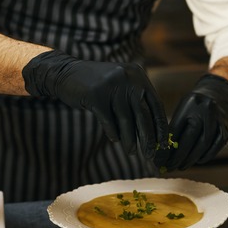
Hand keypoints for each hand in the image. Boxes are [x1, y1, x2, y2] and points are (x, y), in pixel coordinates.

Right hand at [22, 50, 167, 158]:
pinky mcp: (95, 95)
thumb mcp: (120, 86)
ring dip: (129, 140)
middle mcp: (127, 78)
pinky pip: (108, 121)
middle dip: (148, 138)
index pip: (155, 105)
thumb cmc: (97, 86)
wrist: (65, 73)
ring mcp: (111, 85)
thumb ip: (136, 102)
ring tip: (131, 152)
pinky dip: (113, 133)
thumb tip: (152, 133)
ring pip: (125, 120)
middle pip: (143, 114)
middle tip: (150, 154)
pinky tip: (115, 140)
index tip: (163, 144)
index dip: (160, 126)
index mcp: (138, 75)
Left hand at [163, 74, 227, 170]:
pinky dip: (206, 156)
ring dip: (191, 159)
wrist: (220, 93)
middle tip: (169, 167)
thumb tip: (164, 153)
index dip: (167, 147)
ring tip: (181, 166)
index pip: (175, 130)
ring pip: (203, 144)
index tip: (160, 160)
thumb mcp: (183, 109)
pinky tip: (198, 161)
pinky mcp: (227, 127)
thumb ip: (175, 128)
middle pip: (190, 138)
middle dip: (178, 156)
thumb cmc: (195, 105)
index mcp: (189, 104)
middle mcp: (205, 110)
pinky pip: (216, 146)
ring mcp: (218, 119)